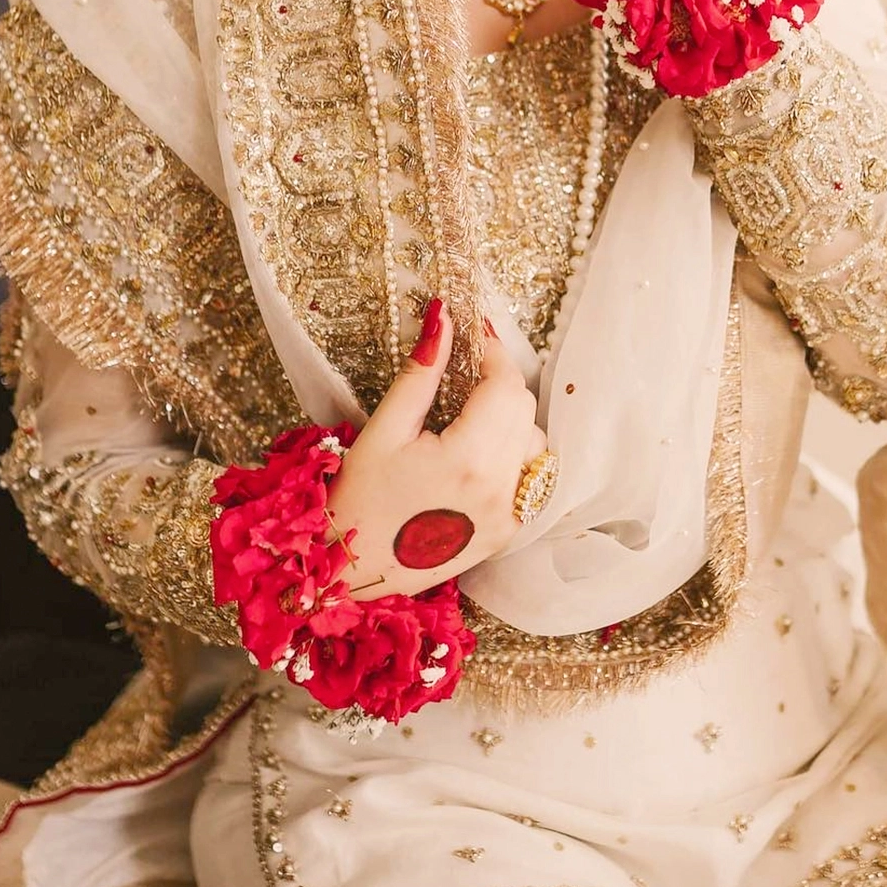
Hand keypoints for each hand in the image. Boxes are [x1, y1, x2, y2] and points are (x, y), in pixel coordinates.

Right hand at [327, 302, 546, 600]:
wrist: (353, 569)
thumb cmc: (359, 499)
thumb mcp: (385, 429)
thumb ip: (421, 372)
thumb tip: (444, 318)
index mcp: (470, 460)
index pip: (506, 386)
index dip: (493, 353)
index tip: (474, 336)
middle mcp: (500, 489)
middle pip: (524, 410)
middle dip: (499, 382)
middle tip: (465, 371)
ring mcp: (509, 515)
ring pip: (533, 442)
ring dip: (509, 419)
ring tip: (467, 416)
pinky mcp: (507, 532)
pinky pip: (527, 477)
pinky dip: (512, 454)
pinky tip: (477, 453)